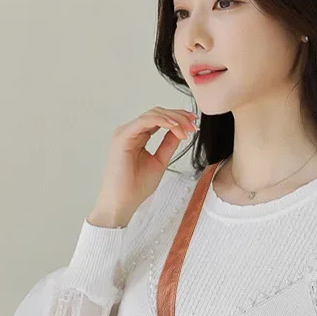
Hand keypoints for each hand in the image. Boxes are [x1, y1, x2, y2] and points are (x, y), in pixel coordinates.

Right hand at [88, 106, 198, 228]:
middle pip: (157, 113)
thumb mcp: (160, 161)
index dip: (178, 118)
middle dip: (178, 116)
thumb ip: (168, 144)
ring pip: (152, 114)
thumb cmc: (136, 186)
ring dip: (173, 118)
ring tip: (187, 128)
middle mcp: (130, 131)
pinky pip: (145, 121)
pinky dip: (162, 121)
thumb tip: (181, 131)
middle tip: (194, 124)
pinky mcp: (123, 137)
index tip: (194, 125)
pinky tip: (175, 126)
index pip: (159, 120)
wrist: (123, 202)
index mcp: (138, 136)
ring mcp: (125, 132)